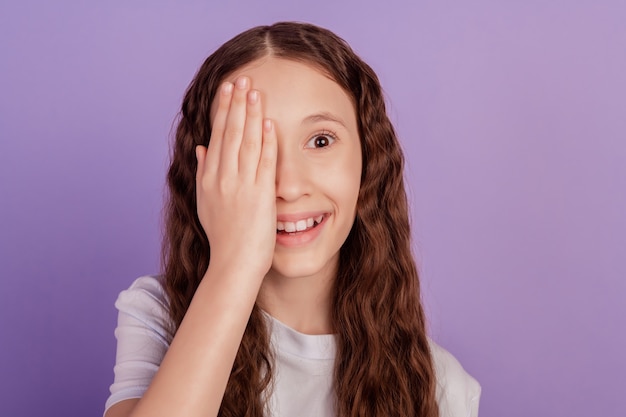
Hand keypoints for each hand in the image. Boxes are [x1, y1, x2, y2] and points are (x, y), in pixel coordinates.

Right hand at [195, 76, 276, 278]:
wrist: (233, 264)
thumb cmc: (223, 237)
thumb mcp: (205, 203)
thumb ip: (204, 172)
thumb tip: (202, 148)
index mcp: (209, 179)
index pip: (217, 137)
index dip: (223, 111)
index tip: (228, 90)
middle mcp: (222, 179)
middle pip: (229, 134)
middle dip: (235, 104)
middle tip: (241, 79)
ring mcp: (240, 186)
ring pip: (244, 143)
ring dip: (250, 115)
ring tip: (254, 91)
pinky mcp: (259, 196)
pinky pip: (262, 163)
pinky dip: (265, 142)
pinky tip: (268, 122)